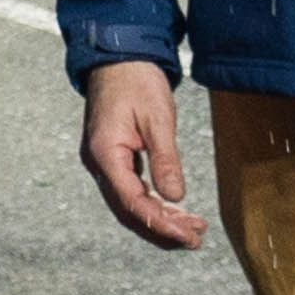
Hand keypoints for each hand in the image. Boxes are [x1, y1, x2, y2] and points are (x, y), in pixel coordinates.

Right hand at [80, 62, 209, 248]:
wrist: (118, 56)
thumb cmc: (136, 81)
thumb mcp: (157, 118)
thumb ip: (165, 159)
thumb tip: (175, 197)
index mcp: (105, 152)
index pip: (132, 202)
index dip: (161, 224)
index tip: (188, 236)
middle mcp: (98, 161)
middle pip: (128, 210)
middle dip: (162, 228)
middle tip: (196, 238)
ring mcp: (103, 160)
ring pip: (129, 203)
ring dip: (159, 218)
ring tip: (192, 227)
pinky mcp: (112, 156)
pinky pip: (130, 189)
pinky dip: (153, 203)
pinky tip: (174, 208)